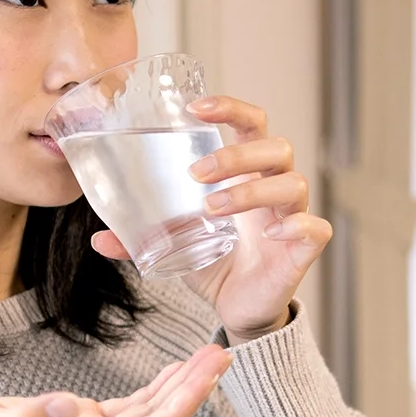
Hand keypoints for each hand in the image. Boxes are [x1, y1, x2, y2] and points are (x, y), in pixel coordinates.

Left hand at [88, 94, 329, 343]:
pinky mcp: (303, 249)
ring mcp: (292, 216)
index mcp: (247, 174)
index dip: (231, 108)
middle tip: (197, 175)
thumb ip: (141, 238)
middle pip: (276, 146)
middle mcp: (274, 187)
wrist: (240, 309)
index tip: (196, 108)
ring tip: (214, 208)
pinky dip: (295, 225)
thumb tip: (99, 239)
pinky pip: (315, 227)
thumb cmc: (216, 263)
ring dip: (252, 189)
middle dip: (236, 154)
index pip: (252, 124)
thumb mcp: (176, 245)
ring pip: (292, 182)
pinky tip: (269, 234)